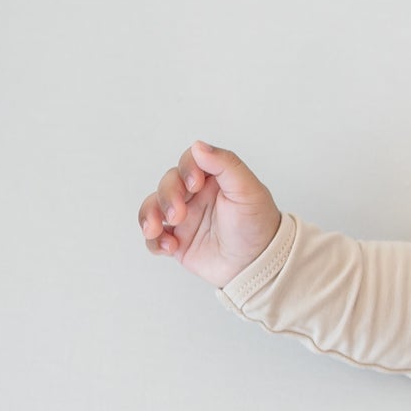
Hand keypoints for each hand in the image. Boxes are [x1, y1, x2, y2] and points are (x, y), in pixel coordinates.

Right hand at [138, 140, 281, 288]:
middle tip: (178, 215)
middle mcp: (195, 196)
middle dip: (167, 197)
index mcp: (212, 179)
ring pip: (153, 207)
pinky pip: (154, 238)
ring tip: (156, 230)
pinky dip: (154, 241)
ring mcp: (184, 218)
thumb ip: (226, 165)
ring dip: (150, 216)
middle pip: (167, 184)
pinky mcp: (178, 241)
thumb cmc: (258, 226)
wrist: (260, 264)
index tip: (194, 185)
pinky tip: (169, 247)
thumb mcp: (249, 191)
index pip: (188, 162)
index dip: (185, 169)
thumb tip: (199, 146)